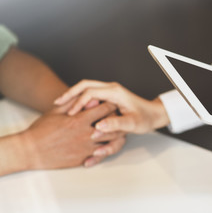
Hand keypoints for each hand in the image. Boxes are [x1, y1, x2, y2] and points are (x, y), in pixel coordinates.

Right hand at [20, 100, 124, 169]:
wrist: (32, 151)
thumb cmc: (42, 129)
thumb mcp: (57, 111)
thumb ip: (76, 103)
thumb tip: (91, 97)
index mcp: (79, 119)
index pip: (105, 108)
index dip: (111, 105)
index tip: (113, 104)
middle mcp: (86, 134)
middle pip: (113, 124)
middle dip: (117, 119)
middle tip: (119, 116)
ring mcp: (87, 147)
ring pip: (112, 141)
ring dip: (116, 134)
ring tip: (116, 130)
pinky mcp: (85, 158)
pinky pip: (103, 153)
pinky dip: (107, 148)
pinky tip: (107, 143)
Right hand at [54, 80, 168, 133]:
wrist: (154, 114)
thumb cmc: (145, 119)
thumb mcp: (132, 124)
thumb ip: (116, 125)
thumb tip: (98, 127)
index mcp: (115, 92)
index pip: (90, 93)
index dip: (78, 103)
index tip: (70, 115)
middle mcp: (111, 88)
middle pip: (85, 85)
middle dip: (70, 94)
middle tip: (57, 103)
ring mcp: (109, 91)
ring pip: (86, 88)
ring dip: (73, 95)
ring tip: (59, 105)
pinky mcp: (108, 96)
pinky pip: (89, 94)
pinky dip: (79, 99)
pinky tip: (71, 108)